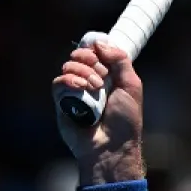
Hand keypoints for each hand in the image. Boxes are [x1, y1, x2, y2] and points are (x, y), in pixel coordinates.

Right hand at [51, 41, 144, 179]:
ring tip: (95, 87)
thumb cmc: (125, 120)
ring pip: (68, 67)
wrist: (111, 146)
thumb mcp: (132, 85)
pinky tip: (81, 89)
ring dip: (82, 72)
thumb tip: (100, 43)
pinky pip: (58, 83)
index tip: (101, 54)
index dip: (96, 49)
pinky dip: (69, 81)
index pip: (95, 51)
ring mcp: (75, 92)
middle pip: (80, 55)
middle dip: (89, 59)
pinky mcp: (62, 103)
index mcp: (108, 76)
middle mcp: (90, 81)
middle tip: (100, 73)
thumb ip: (120, 60)